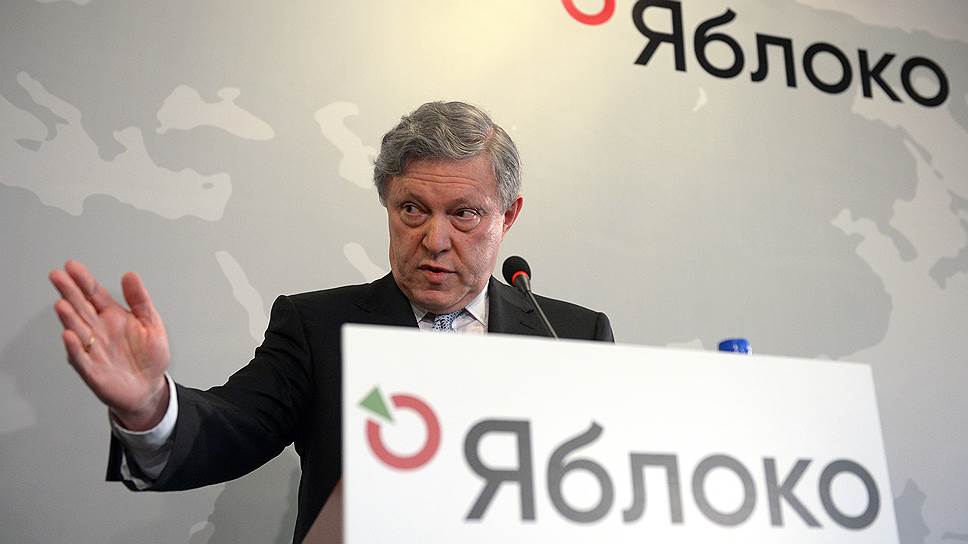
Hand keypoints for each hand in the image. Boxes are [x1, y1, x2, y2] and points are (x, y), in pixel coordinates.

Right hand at [49, 260, 170, 430]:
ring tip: (62, 304)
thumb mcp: (151, 323)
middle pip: (80, 308)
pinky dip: (75, 347)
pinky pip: (81, 357)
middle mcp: (98, 330)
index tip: (71, 266)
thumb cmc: (149, 356)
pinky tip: (70, 335)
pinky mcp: (92, 370)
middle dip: (69, 292)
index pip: (94, 294)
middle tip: (57, 276)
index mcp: (112, 316)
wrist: (149, 387)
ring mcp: (93, 349)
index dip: (83, 280)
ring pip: (77, 330)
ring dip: (69, 318)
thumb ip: (140, 300)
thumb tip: (130, 275)